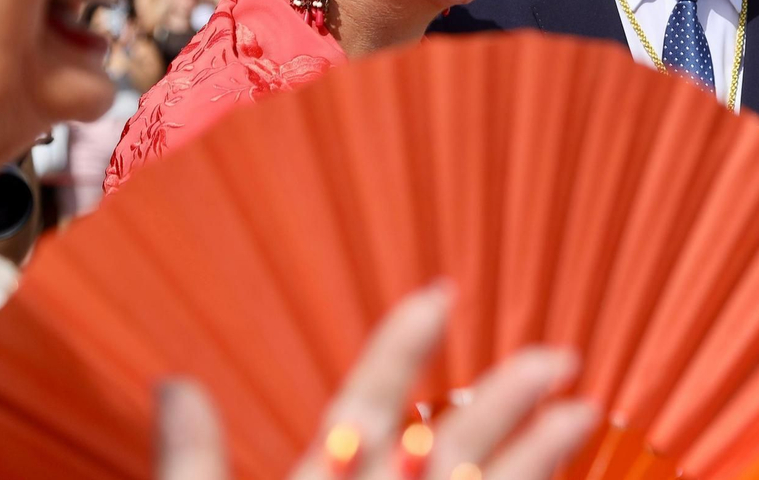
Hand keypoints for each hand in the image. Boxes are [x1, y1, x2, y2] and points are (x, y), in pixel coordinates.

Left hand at [155, 282, 598, 479]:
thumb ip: (193, 461)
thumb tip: (174, 382)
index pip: (372, 400)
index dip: (405, 346)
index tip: (442, 295)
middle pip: (451, 438)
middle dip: (504, 393)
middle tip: (555, 357)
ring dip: (540, 449)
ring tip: (585, 408)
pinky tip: (572, 462)